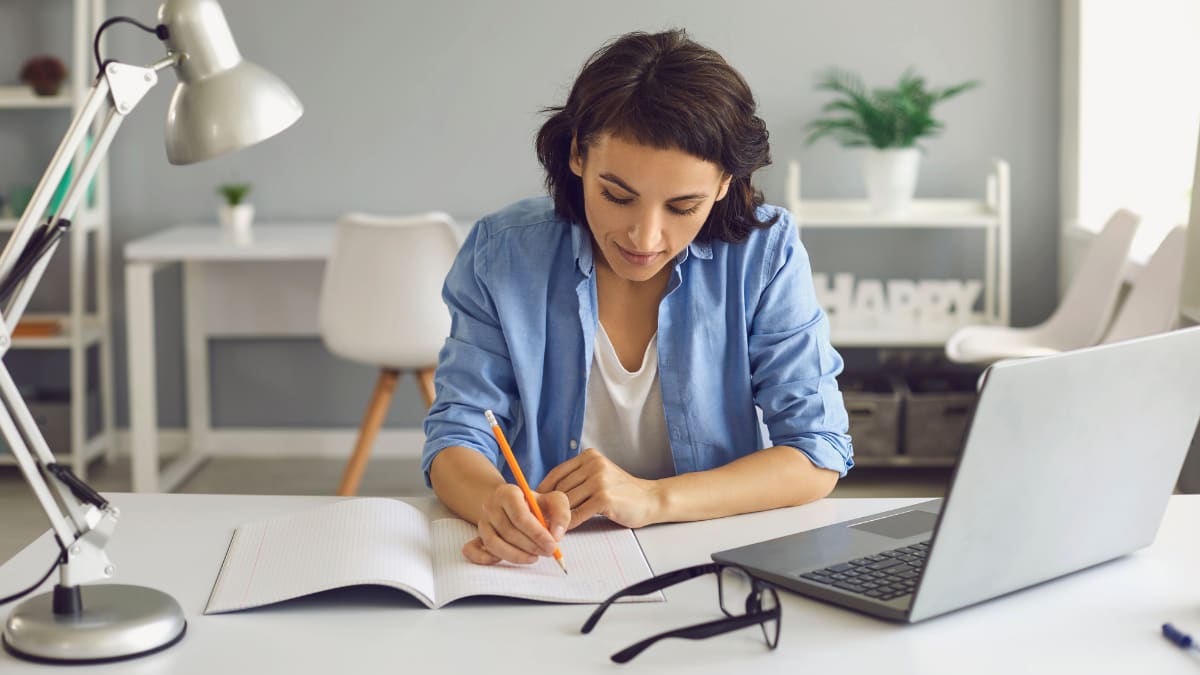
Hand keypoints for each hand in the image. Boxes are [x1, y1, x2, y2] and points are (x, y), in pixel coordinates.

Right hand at [462, 483, 569, 565]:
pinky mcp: (476, 536)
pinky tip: (505, 560)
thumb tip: (556, 535)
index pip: (520, 516)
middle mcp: (491, 506)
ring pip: (494, 544)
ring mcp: (482, 522)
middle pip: (509, 531)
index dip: (537, 533)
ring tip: (533, 557)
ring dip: (516, 555)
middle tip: (548, 552)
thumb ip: (561, 513)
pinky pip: (472, 550)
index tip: (552, 545)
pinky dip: (486, 559)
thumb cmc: (535, 505)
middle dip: (531, 546)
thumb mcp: (553, 501)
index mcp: (508, 493)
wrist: (514, 505)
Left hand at [537, 448, 662, 529]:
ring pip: (567, 501)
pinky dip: (570, 523)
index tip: (535, 502)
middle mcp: (593, 465)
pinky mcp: (604, 498)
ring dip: (557, 516)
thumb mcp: (599, 476)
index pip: (557, 473)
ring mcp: (599, 480)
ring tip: (550, 526)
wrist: (650, 499)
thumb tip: (547, 494)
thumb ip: (578, 480)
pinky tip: (566, 530)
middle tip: (540, 519)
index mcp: (589, 457)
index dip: (543, 490)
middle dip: (549, 506)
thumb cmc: (622, 492)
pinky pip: (578, 513)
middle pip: (560, 488)